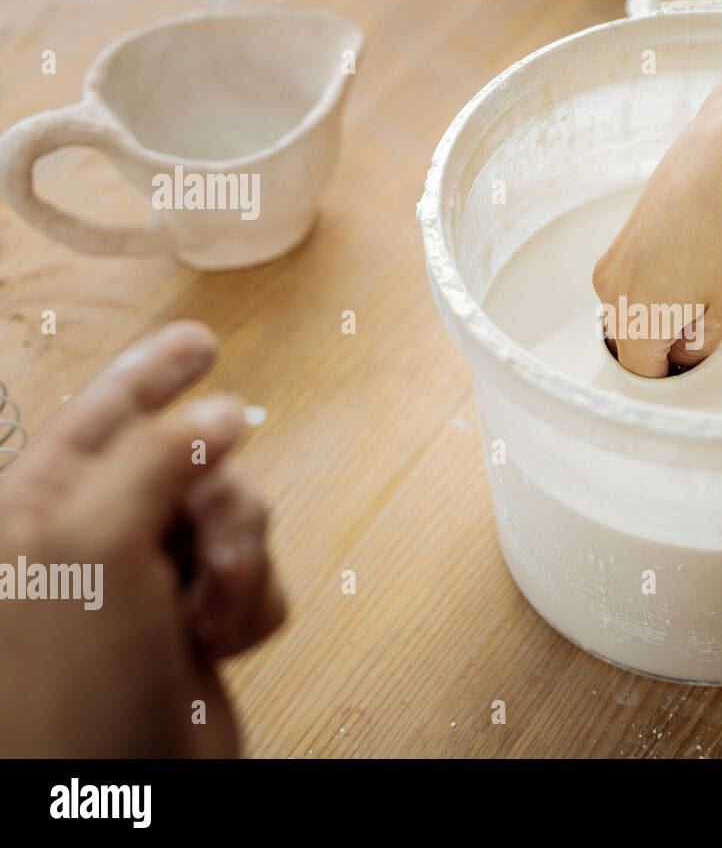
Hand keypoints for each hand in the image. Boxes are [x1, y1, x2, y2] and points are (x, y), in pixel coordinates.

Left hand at [0, 321, 283, 756]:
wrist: (129, 800)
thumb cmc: (72, 700)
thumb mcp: (92, 552)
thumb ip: (155, 459)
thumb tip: (221, 412)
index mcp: (40, 513)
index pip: (103, 414)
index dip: (154, 371)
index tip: (200, 341)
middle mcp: (94, 543)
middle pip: (194, 464)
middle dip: (222, 504)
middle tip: (211, 550)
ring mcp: (150, 584)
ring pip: (240, 517)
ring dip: (242, 562)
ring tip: (209, 613)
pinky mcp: (200, 621)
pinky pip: (261, 575)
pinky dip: (256, 605)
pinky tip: (223, 641)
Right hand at [592, 78, 721, 376]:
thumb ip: (701, 345)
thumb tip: (684, 353)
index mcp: (634, 318)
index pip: (642, 373)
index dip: (676, 372)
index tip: (701, 359)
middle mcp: (611, 290)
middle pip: (631, 342)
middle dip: (666, 343)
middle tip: (712, 322)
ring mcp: (614, 258)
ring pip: (633, 308)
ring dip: (664, 310)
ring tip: (710, 283)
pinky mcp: (624, 234)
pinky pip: (636, 277)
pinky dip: (662, 281)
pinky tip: (699, 260)